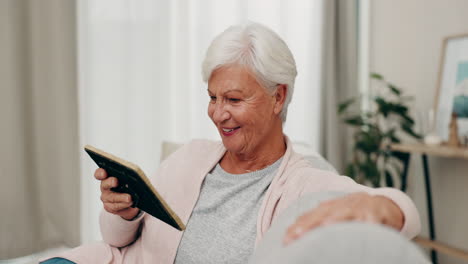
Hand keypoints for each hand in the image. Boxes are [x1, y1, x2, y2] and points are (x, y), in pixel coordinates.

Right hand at [95, 168, 139, 219]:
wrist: (134, 199)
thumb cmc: (131, 184)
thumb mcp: (131, 175)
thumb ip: (129, 172)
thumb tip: (131, 173)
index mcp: (107, 176)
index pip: (99, 173)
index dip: (100, 173)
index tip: (104, 173)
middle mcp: (105, 186)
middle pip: (105, 184)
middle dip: (110, 182)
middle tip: (115, 182)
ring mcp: (106, 197)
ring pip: (112, 197)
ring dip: (121, 197)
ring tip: (129, 197)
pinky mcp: (110, 207)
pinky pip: (116, 206)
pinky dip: (124, 204)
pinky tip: (130, 202)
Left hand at [283, 192, 403, 244]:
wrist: (383, 204)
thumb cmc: (354, 212)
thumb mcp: (334, 213)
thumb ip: (318, 219)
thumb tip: (296, 229)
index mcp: (328, 208)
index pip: (308, 216)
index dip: (296, 227)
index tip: (285, 239)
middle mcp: (340, 207)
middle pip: (321, 214)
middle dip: (308, 224)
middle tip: (296, 234)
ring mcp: (357, 209)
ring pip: (344, 214)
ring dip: (334, 219)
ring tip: (324, 226)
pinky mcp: (374, 215)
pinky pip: (369, 221)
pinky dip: (365, 224)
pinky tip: (361, 228)